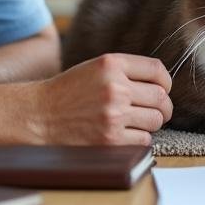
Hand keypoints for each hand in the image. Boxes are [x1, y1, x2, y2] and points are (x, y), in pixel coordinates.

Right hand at [36, 53, 172, 145]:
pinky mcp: (111, 139)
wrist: (39, 116)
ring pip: (155, 120)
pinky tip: (126, 134)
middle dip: (164, 106)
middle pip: (161, 98)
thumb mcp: (95, 68)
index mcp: (111, 64)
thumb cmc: (69, 92)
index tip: (164, 89)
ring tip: (136, 122)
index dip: (166, 82)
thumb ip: (126, 71)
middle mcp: (114, 87)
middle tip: (159, 111)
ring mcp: (113, 115)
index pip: (157, 70)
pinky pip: (144, 140)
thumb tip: (162, 85)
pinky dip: (140, 139)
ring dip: (151, 123)